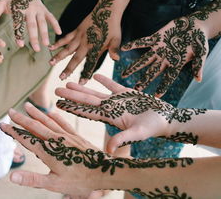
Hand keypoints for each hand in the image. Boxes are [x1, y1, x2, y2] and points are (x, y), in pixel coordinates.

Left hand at [0, 0, 60, 51]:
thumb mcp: (1, 3)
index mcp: (18, 9)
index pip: (19, 23)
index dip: (19, 34)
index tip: (20, 45)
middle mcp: (29, 9)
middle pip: (32, 25)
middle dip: (34, 37)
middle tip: (36, 49)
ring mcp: (38, 9)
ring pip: (42, 22)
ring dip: (45, 33)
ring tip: (47, 44)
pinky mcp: (45, 9)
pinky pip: (51, 17)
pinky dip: (56, 24)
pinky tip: (59, 32)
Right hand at [0, 103, 99, 195]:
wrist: (105, 172)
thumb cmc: (80, 181)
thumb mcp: (54, 184)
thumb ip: (32, 179)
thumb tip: (11, 177)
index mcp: (49, 152)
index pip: (26, 139)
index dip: (14, 132)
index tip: (3, 125)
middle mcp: (56, 140)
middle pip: (35, 127)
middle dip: (21, 119)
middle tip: (10, 111)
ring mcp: (67, 136)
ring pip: (48, 121)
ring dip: (36, 113)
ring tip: (27, 105)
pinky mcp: (76, 136)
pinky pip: (63, 122)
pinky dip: (55, 116)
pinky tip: (52, 111)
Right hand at [49, 0, 121, 83]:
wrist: (106, 10)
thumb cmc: (113, 26)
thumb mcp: (117, 39)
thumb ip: (114, 49)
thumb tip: (116, 59)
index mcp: (96, 48)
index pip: (90, 64)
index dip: (86, 73)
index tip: (81, 83)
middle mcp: (85, 44)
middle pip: (75, 59)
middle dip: (68, 69)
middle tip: (61, 78)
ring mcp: (79, 37)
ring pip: (67, 49)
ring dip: (59, 57)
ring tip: (50, 63)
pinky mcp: (76, 31)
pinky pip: (65, 38)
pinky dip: (58, 43)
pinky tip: (50, 48)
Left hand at [55, 74, 204, 152]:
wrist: (168, 120)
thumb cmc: (154, 128)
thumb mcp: (138, 133)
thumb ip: (123, 138)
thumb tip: (108, 150)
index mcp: (110, 116)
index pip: (86, 111)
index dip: (72, 107)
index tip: (58, 104)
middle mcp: (110, 108)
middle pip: (86, 101)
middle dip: (71, 95)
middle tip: (56, 90)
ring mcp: (117, 101)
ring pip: (95, 93)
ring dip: (82, 88)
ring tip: (69, 82)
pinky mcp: (127, 93)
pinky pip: (112, 85)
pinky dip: (104, 80)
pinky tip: (94, 75)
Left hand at [121, 15, 207, 96]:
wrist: (195, 24)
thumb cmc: (200, 39)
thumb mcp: (202, 52)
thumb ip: (199, 65)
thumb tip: (198, 79)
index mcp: (176, 63)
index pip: (168, 78)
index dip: (163, 86)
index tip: (156, 96)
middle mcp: (165, 58)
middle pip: (152, 72)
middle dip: (144, 81)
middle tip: (135, 89)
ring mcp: (159, 49)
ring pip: (144, 60)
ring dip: (134, 67)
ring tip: (124, 74)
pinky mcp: (156, 38)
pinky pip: (143, 42)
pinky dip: (134, 44)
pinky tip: (124, 48)